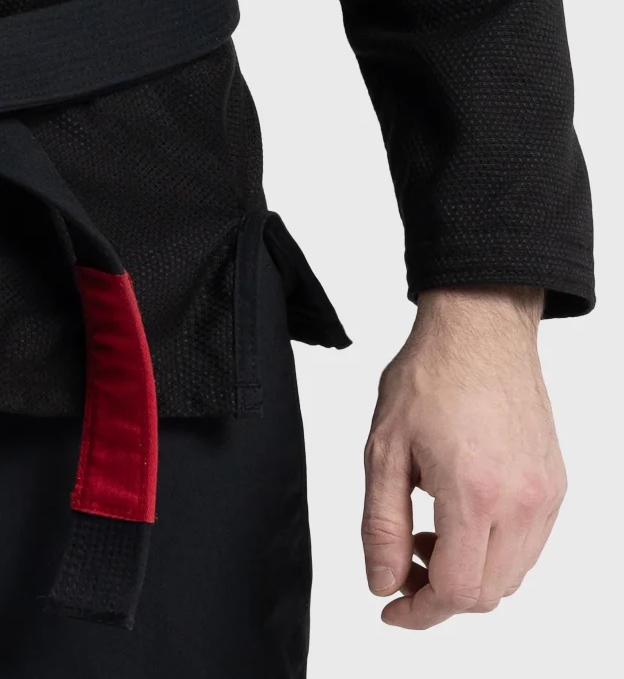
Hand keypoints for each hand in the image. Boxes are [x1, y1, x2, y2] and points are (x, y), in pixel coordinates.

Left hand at [362, 285, 564, 628]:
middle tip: (403, 560)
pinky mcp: (556, 487)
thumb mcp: (384, 448)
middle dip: (439, 591)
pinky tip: (461, 513)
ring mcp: (545, 497)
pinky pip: (529, 546)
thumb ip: (382, 524)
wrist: (481, 328)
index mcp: (475, 493)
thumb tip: (382, 582)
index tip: (392, 607)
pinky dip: (493, 549)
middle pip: (486, 593)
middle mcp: (522, 503)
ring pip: (510, 576)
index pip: (456, 590)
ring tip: (429, 527)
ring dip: (468, 571)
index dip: (419, 610)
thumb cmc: (431, 375)